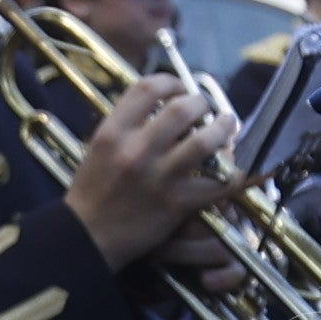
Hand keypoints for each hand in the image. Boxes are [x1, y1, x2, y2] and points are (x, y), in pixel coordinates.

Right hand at [62, 73, 229, 273]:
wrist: (87, 238)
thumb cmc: (92, 192)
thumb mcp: (99, 148)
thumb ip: (125, 125)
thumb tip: (161, 104)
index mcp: (112, 132)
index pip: (147, 88)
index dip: (171, 82)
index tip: (180, 88)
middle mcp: (136, 150)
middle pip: (182, 109)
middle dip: (201, 103)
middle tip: (206, 109)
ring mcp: (158, 177)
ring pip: (204, 141)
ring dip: (223, 130)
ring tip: (227, 127)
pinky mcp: (176, 203)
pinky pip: (216, 183)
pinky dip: (231, 175)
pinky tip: (233, 171)